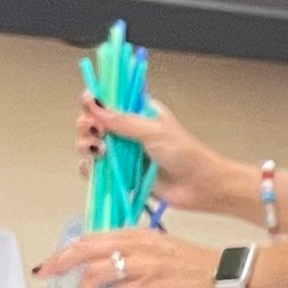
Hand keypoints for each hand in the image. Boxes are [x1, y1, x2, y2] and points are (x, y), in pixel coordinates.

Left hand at [36, 223, 227, 287]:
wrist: (230, 277)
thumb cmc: (202, 269)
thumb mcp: (165, 254)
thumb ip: (140, 259)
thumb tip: (118, 278)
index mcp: (139, 235)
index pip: (94, 237)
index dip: (69, 249)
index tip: (55, 261)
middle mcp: (137, 245)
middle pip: (85, 249)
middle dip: (61, 262)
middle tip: (47, 275)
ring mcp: (144, 265)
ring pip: (95, 273)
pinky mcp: (152, 286)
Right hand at [74, 89, 236, 216]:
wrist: (201, 186)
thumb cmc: (185, 154)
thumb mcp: (153, 131)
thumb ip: (122, 121)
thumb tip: (94, 104)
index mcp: (137, 112)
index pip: (107, 100)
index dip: (94, 100)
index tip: (88, 104)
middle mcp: (127, 130)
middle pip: (93, 122)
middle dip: (87, 124)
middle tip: (95, 132)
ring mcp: (123, 153)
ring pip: (91, 145)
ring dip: (86, 146)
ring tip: (99, 151)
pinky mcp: (121, 175)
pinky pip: (96, 170)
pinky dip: (89, 169)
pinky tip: (94, 167)